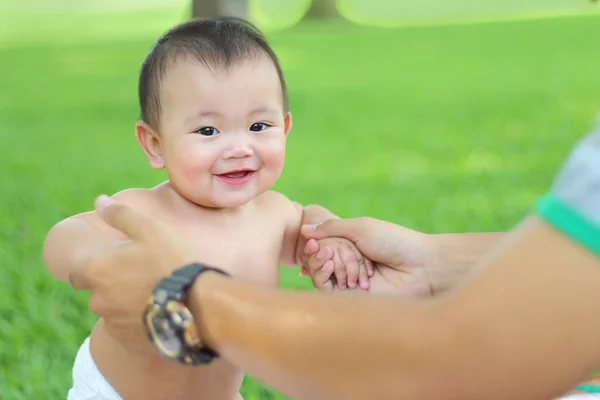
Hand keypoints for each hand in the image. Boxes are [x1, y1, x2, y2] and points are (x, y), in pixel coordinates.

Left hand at [71, 195, 194, 354]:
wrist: (196, 303)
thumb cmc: (171, 261)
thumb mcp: (150, 229)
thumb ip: (121, 215)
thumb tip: (100, 200)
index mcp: (95, 270)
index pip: (77, 272)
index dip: (95, 266)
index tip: (116, 263)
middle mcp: (96, 300)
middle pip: (97, 292)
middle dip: (113, 285)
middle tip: (141, 277)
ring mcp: (111, 323)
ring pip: (112, 311)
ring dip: (124, 304)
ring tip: (153, 295)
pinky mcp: (127, 341)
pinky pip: (126, 329)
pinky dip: (137, 322)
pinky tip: (158, 312)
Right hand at [301, 218, 433, 296]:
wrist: (421, 267)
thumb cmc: (394, 241)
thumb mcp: (361, 227)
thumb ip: (331, 229)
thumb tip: (304, 229)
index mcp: (352, 247)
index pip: (322, 246)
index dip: (313, 244)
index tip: (308, 240)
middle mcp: (349, 266)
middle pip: (319, 262)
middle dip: (316, 254)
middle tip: (318, 248)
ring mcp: (350, 284)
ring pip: (320, 277)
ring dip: (319, 264)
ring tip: (327, 255)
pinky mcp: (352, 300)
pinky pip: (327, 292)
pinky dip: (322, 277)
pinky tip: (330, 266)